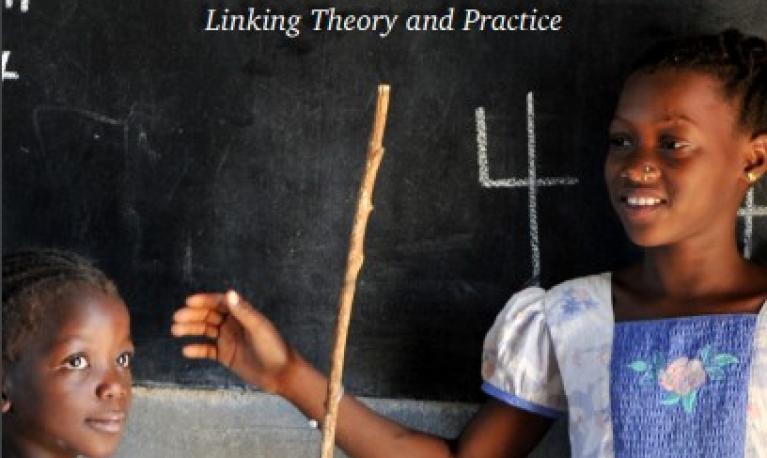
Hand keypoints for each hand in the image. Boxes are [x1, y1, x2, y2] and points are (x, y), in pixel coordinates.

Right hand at [170, 291, 291, 392]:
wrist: (281, 374)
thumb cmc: (273, 348)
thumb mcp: (258, 328)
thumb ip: (243, 311)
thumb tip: (229, 293)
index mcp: (242, 314)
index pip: (220, 303)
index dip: (204, 300)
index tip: (188, 302)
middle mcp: (234, 325)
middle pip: (209, 316)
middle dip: (193, 315)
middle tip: (177, 319)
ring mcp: (229, 340)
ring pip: (205, 331)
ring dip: (191, 329)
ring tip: (175, 331)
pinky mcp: (226, 355)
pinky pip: (207, 350)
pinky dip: (197, 349)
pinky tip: (186, 350)